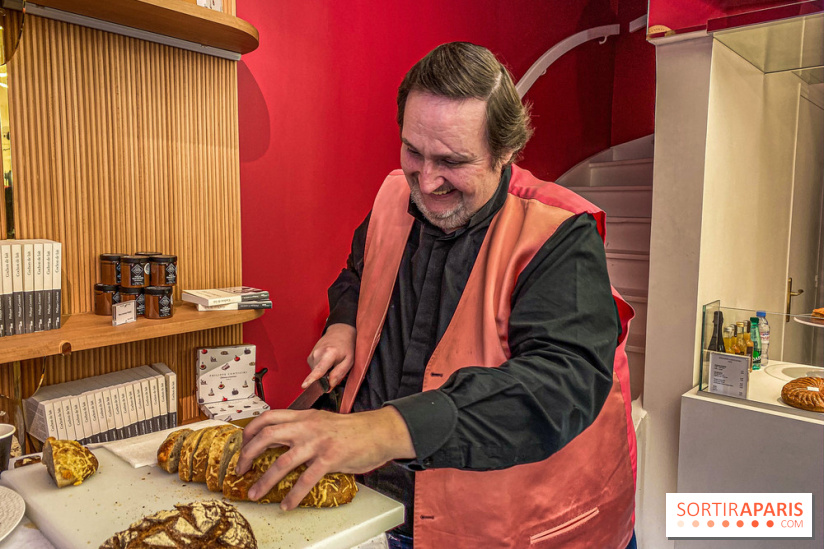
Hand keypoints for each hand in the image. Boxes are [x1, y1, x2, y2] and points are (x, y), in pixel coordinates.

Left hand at [235, 407, 414, 509]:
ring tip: (255, 493)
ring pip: (282, 461)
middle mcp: (307, 426)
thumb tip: (282, 440)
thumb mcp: (322, 421)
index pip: (268, 417)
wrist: (379, 431)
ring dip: (265, 480)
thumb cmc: (352, 430)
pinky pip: (306, 479)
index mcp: (304, 416)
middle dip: (248, 454)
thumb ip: (303, 428)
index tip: (242, 446)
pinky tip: (287, 505)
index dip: (250, 431)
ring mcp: (318, 442)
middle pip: (267, 435)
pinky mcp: (330, 458)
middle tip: (241, 470)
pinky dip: (293, 494)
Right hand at [303, 323, 355, 388]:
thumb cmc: (346, 346)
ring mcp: (312, 355)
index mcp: (329, 353)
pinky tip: (327, 362)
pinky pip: (315, 369)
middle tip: (336, 369)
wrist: (339, 332)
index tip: (304, 386)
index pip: (319, 370)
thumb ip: (339, 373)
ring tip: (332, 363)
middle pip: (318, 376)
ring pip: (316, 373)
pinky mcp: (310, 357)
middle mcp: (317, 354)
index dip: (311, 379)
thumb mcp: (349, 360)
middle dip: (326, 379)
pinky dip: (321, 369)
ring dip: (324, 373)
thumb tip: (329, 386)